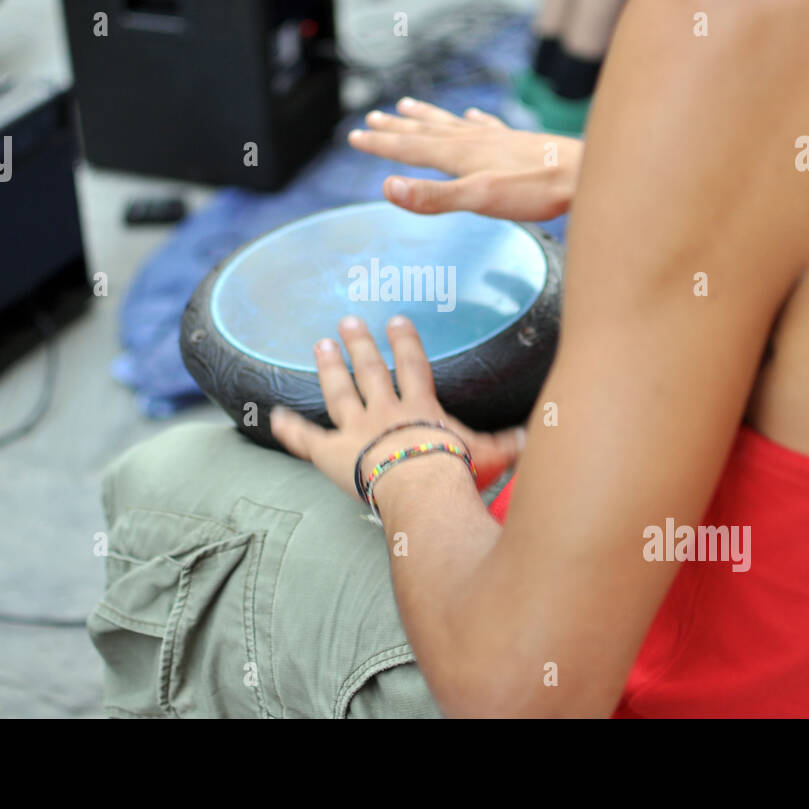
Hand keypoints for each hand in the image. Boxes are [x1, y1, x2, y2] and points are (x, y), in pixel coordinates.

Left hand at [270, 315, 524, 496]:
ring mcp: (356, 430)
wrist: (423, 488)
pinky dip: (289, 428)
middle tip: (347, 321)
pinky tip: (272, 414)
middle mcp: (385, 411)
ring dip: (329, 367)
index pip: (413, 366)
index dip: (404, 341)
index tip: (396, 320)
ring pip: (339, 392)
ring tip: (320, 344)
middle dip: (359, 344)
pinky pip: (307, 440)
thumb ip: (510, 443)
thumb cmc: (457, 472)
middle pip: (370, 371)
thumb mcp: (491, 453)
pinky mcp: (332, 454)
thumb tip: (536, 437)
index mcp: (420, 407)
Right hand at [347, 97, 581, 220]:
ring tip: (408, 105)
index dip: (380, 144)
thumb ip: (433, 196)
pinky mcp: (518, 143)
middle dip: (396, 127)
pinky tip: (474, 115)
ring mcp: (496, 139)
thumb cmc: (536, 190)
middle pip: (425, 131)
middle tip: (371, 118)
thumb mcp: (479, 199)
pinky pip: (486, 126)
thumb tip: (388, 188)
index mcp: (460, 156)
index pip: (410, 148)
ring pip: (452, 124)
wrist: (585, 173)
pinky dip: (473, 120)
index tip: (354, 137)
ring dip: (427, 116)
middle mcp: (474, 141)